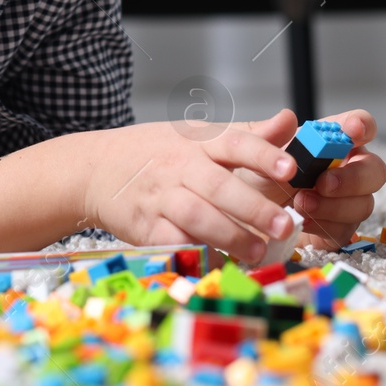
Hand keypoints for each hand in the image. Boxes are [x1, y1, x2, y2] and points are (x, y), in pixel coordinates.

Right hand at [78, 120, 303, 264]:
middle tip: (284, 225)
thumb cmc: (157, 153)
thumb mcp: (198, 135)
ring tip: (259, 252)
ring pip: (197, 217)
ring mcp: (160, 198)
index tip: (290, 168)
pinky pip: (172, 243)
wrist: (96, 168)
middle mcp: (179, 168)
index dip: (263, 154)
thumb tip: (290, 120)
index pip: (234, 143)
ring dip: (229, 236)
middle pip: (219, 186)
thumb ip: (248, 134)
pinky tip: (219, 264)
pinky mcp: (144, 227)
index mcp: (198, 143)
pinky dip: (195, 255)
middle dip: (253, 207)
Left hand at [230, 108, 385, 251]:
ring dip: (333, 206)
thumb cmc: (256, 175)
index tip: (352, 130)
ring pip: (363, 204)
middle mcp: (346, 169)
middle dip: (353, 178)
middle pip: (375, 170)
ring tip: (300, 203)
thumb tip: (286, 117)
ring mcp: (346, 200)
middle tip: (323, 182)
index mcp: (331, 142)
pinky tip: (302, 221)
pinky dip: (323, 225)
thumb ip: (269, 134)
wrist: (243, 214)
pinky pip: (345, 229)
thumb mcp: (253, 152)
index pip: (360, 127)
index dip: (362, 126)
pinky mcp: (338, 228)